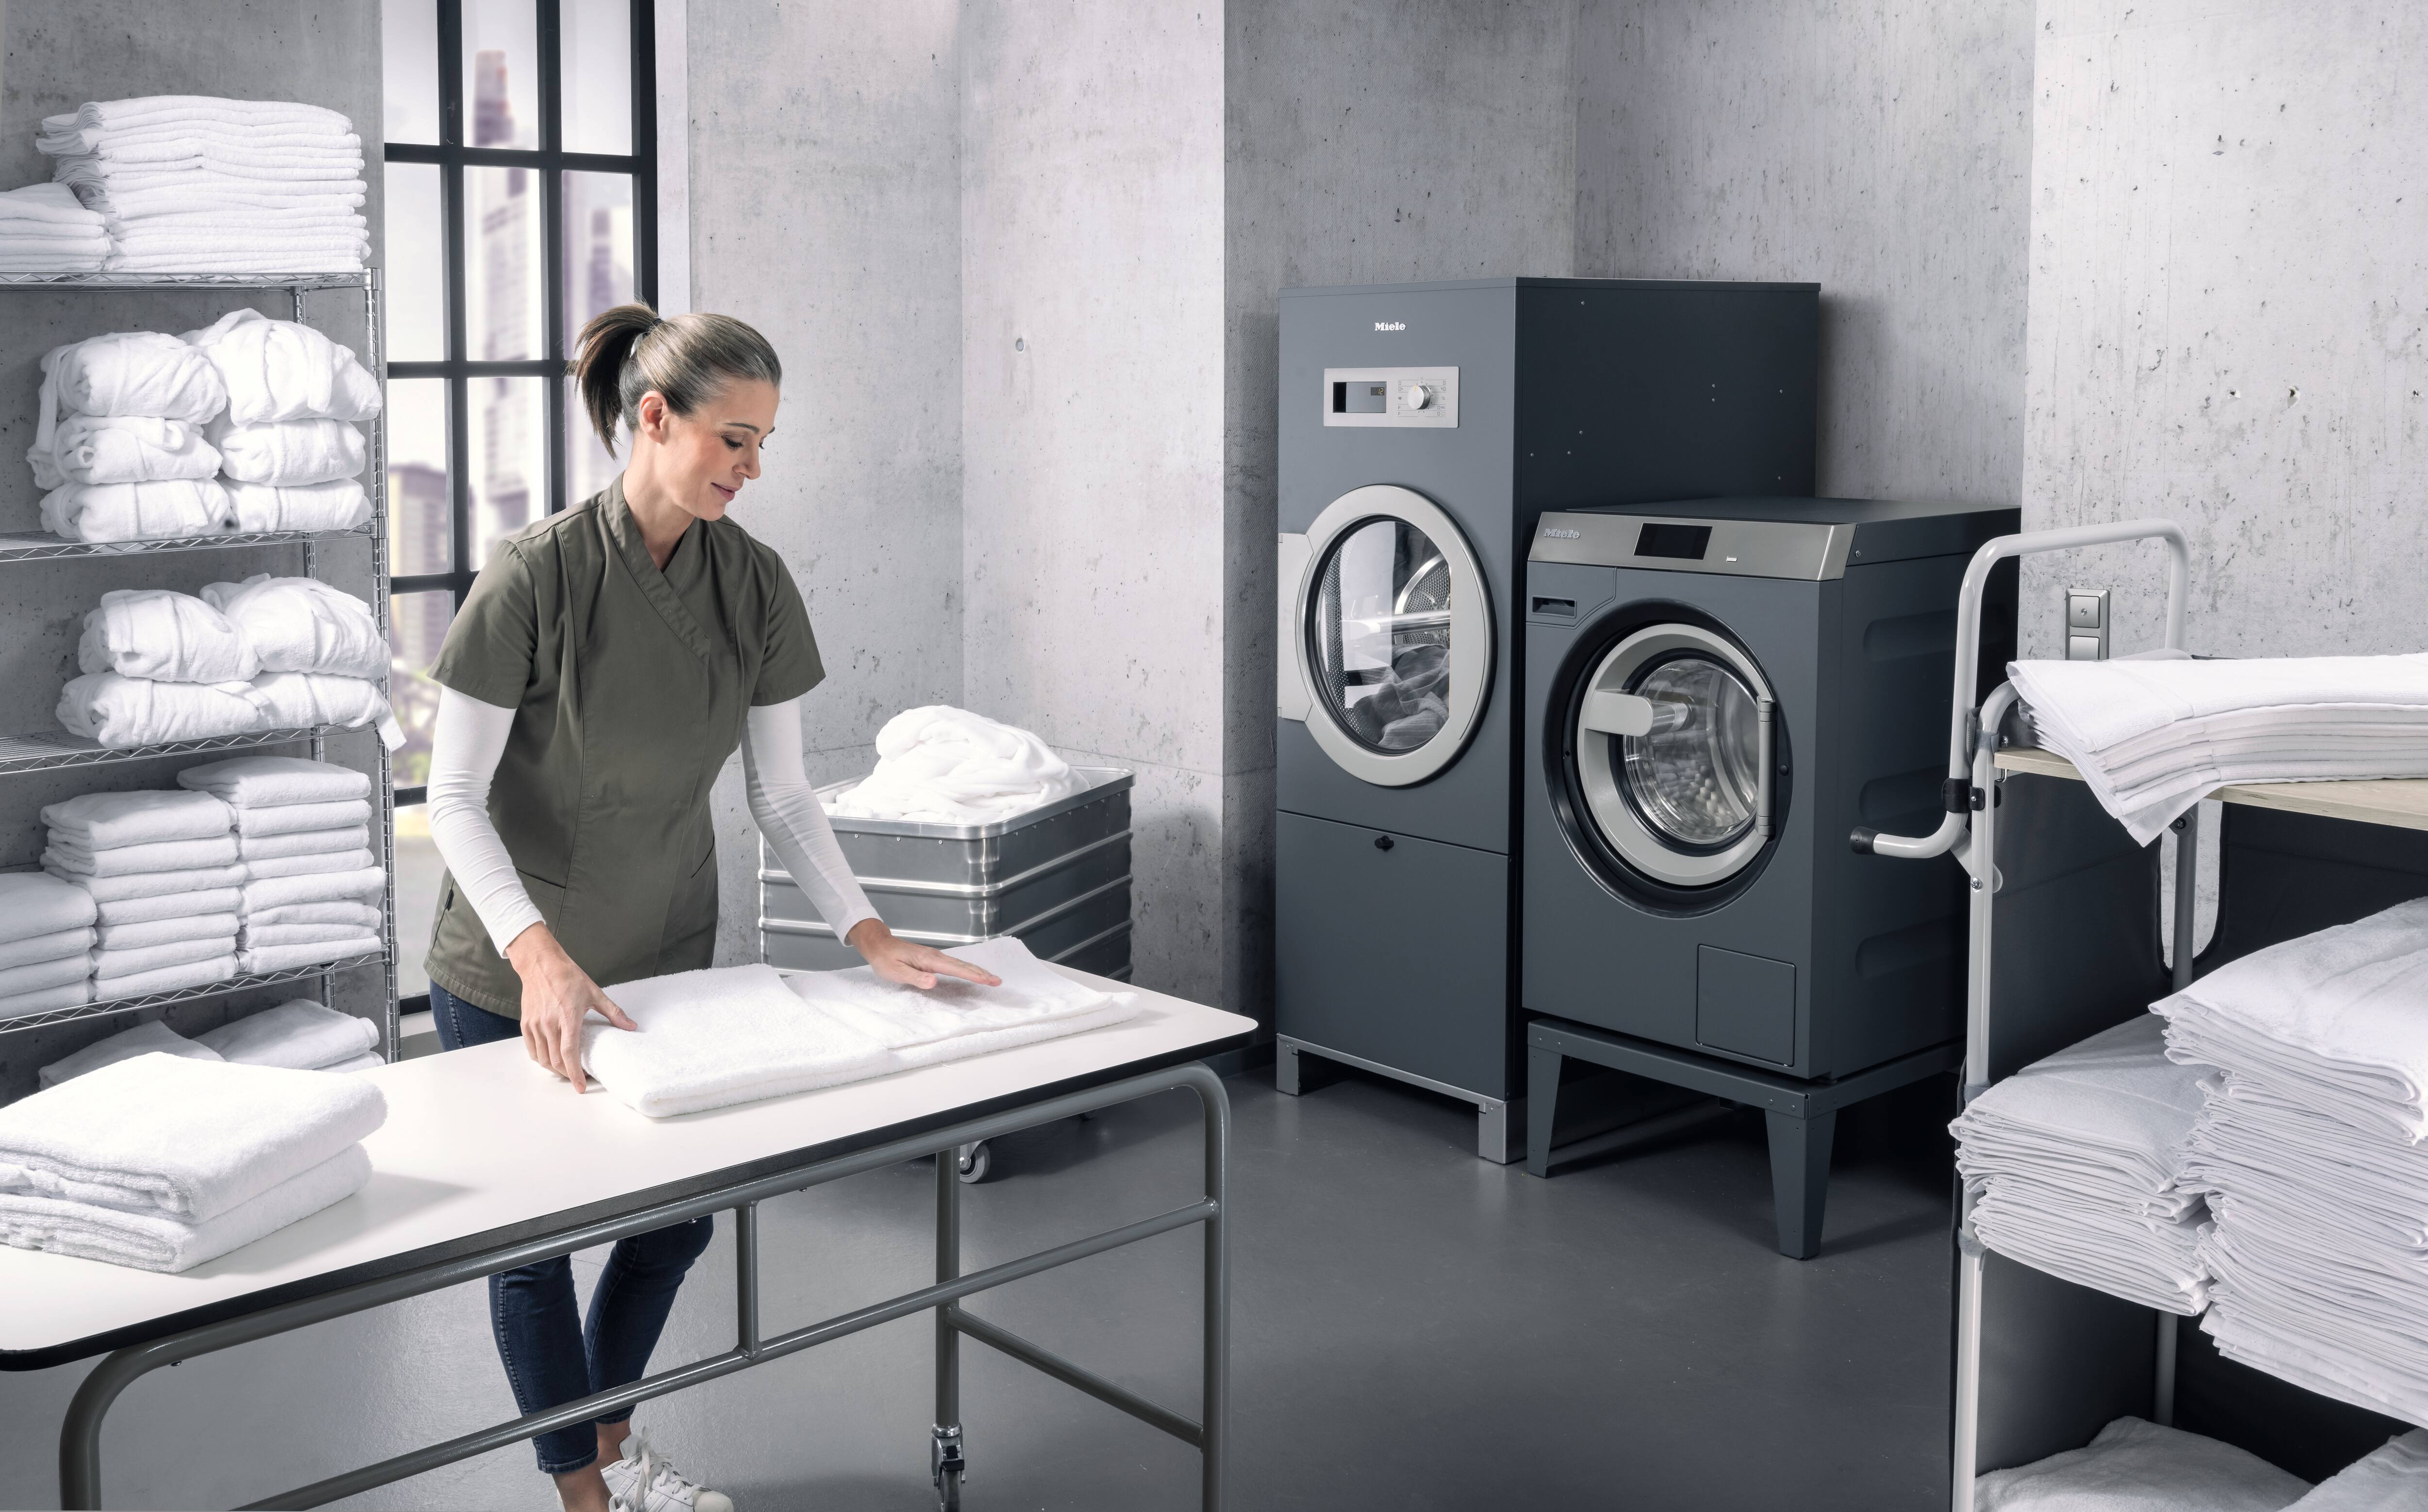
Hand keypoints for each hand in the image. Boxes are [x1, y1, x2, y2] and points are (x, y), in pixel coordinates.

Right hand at [504, 923, 636, 1090]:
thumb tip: (631, 1026)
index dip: (574, 1073)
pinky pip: (532, 1050)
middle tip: (579, 1077)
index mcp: (568, 1018)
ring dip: (554, 1069)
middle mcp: (549, 1024)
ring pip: (542, 1058)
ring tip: (566, 1070)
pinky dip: (541, 1059)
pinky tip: (550, 1059)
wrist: (541, 964)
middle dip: (567, 1074)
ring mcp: (535, 1025)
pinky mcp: (526, 1024)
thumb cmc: (568, 977)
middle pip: (555, 1061)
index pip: (569, 1054)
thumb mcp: (595, 993)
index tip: (581, 1087)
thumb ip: (613, 1012)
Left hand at [848, 919, 1001, 989]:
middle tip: (998, 981)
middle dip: (981, 974)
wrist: (878, 945)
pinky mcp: (933, 959)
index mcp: (928, 960)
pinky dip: (967, 969)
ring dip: (977, 971)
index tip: (988, 981)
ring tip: (991, 978)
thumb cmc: (885, 959)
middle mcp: (935, 956)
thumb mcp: (896, 971)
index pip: (955, 969)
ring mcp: (935, 956)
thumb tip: (934, 982)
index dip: (973, 976)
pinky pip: (955, 964)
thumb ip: (915, 977)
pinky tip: (972, 973)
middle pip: (963, 965)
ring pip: (961, 964)